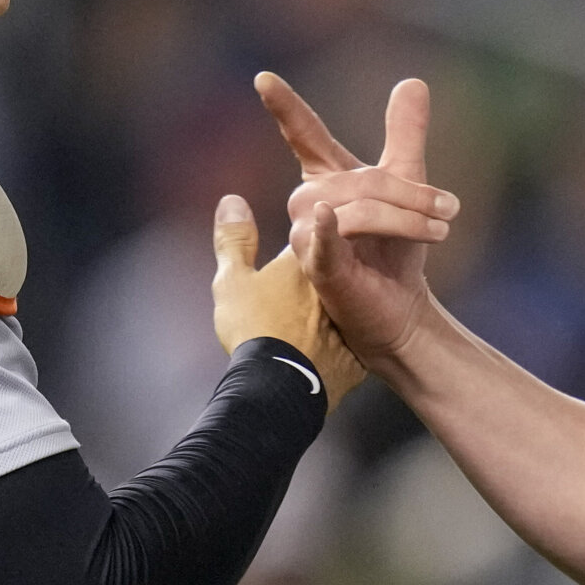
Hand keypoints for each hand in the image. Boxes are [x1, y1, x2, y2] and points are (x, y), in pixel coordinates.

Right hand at [211, 193, 365, 406]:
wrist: (276, 384)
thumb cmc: (253, 328)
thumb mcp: (232, 280)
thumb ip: (234, 239)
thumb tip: (233, 200)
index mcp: (303, 265)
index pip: (307, 243)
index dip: (291, 256)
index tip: (280, 270)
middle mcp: (330, 291)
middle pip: (325, 279)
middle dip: (311, 287)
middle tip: (287, 306)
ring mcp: (343, 325)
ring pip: (336, 316)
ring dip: (322, 322)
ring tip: (300, 337)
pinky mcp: (351, 360)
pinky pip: (347, 352)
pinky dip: (333, 356)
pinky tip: (320, 364)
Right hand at [255, 72, 458, 367]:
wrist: (402, 310)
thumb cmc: (395, 253)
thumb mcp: (406, 184)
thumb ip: (404, 135)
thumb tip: (412, 81)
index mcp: (326, 179)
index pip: (304, 135)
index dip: (285, 107)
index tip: (264, 77)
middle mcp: (308, 202)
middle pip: (362, 178)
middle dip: (410, 193)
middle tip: (449, 210)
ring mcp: (308, 235)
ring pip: (358, 206)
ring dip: (406, 217)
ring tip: (440, 230)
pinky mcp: (318, 268)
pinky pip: (321, 240)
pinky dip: (325, 229)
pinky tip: (325, 218)